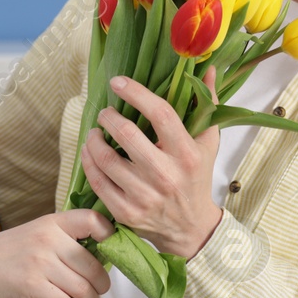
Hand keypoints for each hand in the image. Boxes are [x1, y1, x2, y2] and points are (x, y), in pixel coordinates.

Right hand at [0, 209, 114, 297]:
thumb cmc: (8, 252)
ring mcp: (39, 263)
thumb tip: (101, 253)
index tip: (109, 251)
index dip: (109, 236)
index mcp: (51, 222)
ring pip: (83, 288)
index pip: (93, 220)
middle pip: (93, 265)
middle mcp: (48, 239)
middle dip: (101, 284)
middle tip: (98, 290)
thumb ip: (63, 237)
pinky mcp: (32, 286)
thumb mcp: (35, 232)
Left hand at [80, 68, 223, 260]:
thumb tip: (208, 69)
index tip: (118, 82)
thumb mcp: (208, 143)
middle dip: (108, 116)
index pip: (160, 113)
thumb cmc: (197, 177)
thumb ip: (207, 104)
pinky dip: (88, 161)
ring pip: (105, 158)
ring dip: (93, 139)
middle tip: (105, 112)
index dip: (135, 93)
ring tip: (95, 131)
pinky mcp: (126, 212)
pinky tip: (90, 151)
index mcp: (186, 153)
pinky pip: (97, 181)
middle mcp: (165, 175)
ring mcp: (144, 196)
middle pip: (127, 134)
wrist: (191, 228)